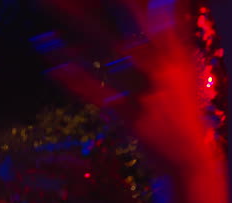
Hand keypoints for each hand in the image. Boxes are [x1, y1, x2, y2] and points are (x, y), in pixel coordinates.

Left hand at [38, 0, 222, 176]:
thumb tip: (163, 2)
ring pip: (104, 61)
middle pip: (125, 33)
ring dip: (70, 49)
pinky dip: (75, 81)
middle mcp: (163, 69)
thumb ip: (171, 35)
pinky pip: (97, 94)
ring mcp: (145, 92)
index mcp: (177, 54)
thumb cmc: (181, 111)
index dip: (129, 5)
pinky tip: (53, 69)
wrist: (189, 157)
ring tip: (42, 37)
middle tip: (65, 1)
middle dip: (96, 16)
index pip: (152, 20)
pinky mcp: (129, 116)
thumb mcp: (182, 70)